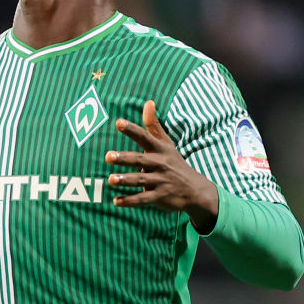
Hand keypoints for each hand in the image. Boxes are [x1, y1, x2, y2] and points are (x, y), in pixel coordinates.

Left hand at [104, 100, 218, 232]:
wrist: (195, 190)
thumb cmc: (174, 162)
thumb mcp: (166, 143)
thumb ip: (153, 124)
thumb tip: (148, 102)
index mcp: (159, 149)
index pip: (144, 137)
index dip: (132, 130)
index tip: (118, 122)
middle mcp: (159, 164)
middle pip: (139, 160)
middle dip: (124, 158)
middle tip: (108, 156)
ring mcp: (160, 181)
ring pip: (140, 180)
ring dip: (125, 180)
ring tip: (111, 180)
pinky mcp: (159, 197)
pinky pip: (143, 199)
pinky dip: (130, 201)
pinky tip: (116, 201)